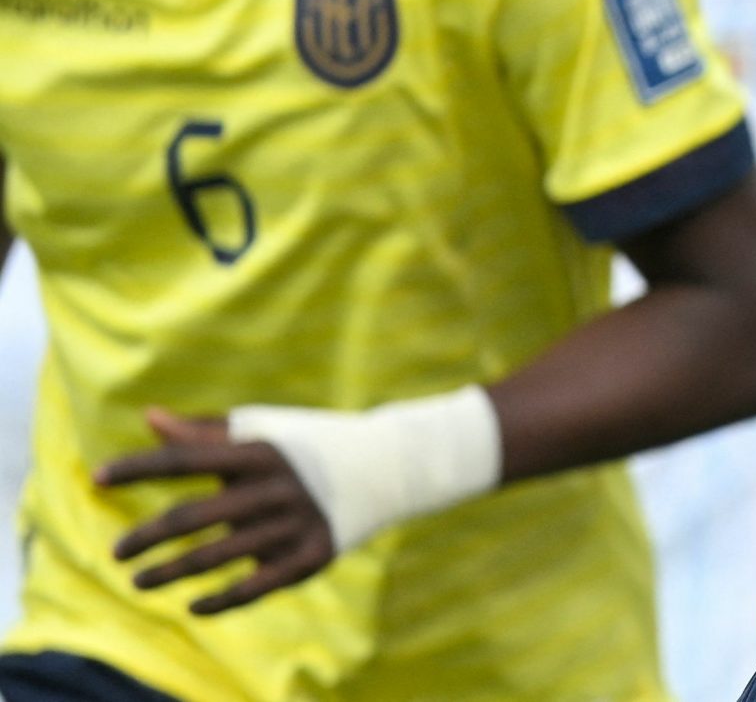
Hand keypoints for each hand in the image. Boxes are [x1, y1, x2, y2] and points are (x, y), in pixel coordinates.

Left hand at [96, 408, 335, 614]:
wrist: (389, 465)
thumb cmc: (310, 444)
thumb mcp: (265, 430)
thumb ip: (206, 432)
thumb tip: (150, 419)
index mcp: (259, 451)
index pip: (186, 459)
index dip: (140, 467)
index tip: (98, 478)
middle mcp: (274, 487)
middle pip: (193, 517)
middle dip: (146, 538)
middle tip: (116, 553)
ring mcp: (294, 523)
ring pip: (215, 557)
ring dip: (169, 573)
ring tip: (139, 582)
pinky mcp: (313, 555)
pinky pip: (256, 587)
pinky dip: (220, 601)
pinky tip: (194, 606)